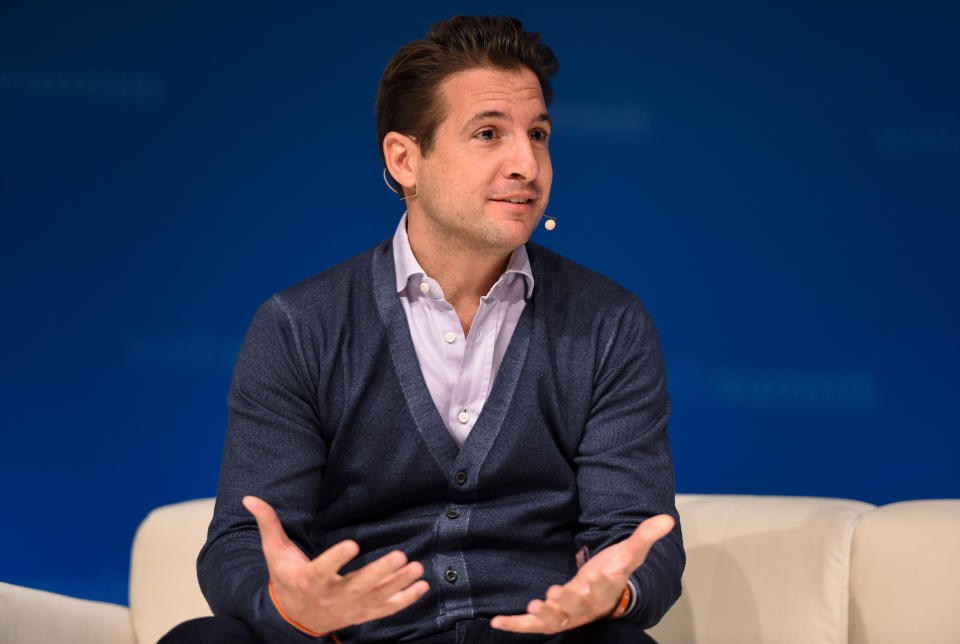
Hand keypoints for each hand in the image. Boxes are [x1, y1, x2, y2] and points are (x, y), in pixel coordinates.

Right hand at [242, 495, 429, 634]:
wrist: (294, 618)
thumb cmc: (287, 579)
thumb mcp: (274, 553)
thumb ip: (268, 524)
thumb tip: (250, 498)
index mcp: (310, 580)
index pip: (323, 569)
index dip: (337, 558)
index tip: (352, 543)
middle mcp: (332, 596)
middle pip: (357, 586)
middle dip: (379, 572)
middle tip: (398, 555)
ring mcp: (350, 608)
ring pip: (376, 598)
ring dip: (398, 584)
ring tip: (415, 568)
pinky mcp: (363, 614)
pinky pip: (386, 609)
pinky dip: (405, 599)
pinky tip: (421, 586)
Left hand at [489, 514, 674, 633]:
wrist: (607, 599)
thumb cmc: (614, 573)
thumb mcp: (630, 552)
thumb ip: (645, 536)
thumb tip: (668, 518)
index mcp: (605, 588)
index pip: (605, 585)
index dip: (601, 582)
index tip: (597, 575)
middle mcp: (586, 604)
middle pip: (577, 606)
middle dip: (566, 601)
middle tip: (554, 593)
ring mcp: (566, 614)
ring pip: (555, 620)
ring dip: (543, 615)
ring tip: (532, 605)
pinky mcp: (549, 617)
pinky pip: (530, 626)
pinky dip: (515, 625)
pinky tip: (496, 622)